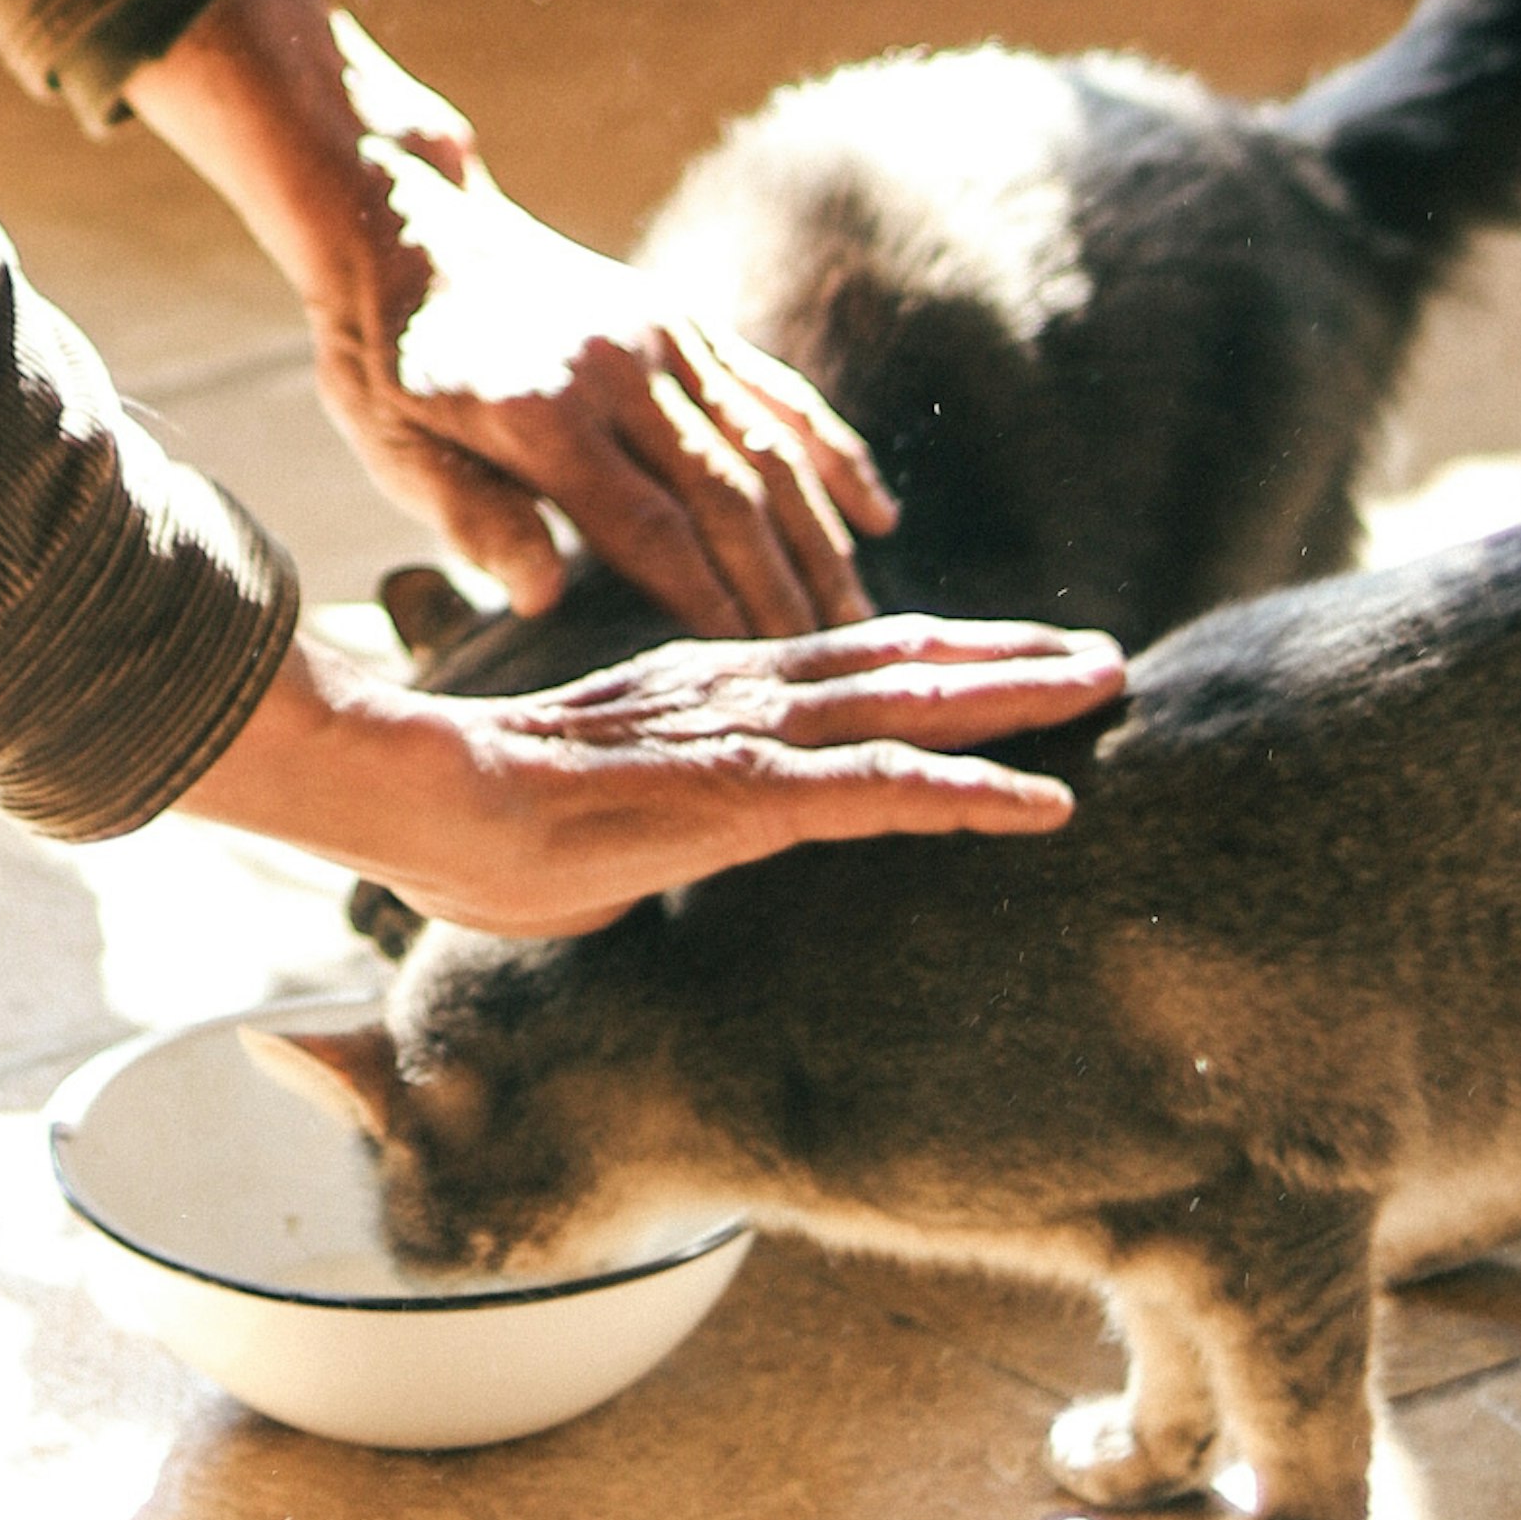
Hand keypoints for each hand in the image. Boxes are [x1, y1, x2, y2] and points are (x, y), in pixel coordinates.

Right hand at [181, 620, 1129, 937]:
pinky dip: (969, 793)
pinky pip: (880, 792)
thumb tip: (644, 864)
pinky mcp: (745, 793)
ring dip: (1016, 700)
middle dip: (1008, 659)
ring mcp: (747, 735)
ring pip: (910, 703)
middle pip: (900, 660)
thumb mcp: (595, 816)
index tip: (1012, 657)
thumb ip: (649, 822)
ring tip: (1103, 690)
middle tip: (1102, 655)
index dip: (934, 656)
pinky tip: (1041, 804)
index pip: (843, 660)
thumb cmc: (482, 827)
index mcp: (706, 691)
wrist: (417, 796)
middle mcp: (740, 690)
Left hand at [310, 153, 892, 641]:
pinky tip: (876, 516)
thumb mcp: (392, 447)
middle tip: (829, 673)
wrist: (405, 229)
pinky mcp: (683, 320)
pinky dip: (833, 453)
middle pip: (729, 494)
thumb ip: (470, 518)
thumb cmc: (386, 366)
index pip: (647, 529)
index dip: (706, 606)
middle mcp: (619, 368)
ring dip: (822, 539)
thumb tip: (541, 599)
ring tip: (861, 620)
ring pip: (770, 447)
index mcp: (541, 413)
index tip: (751, 678)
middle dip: (783, 590)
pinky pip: (776, 391)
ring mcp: (662, 336)